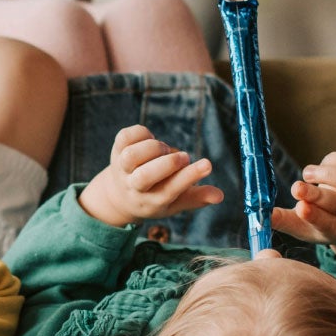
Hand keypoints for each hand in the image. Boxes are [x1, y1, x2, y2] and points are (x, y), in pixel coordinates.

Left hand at [78, 126, 224, 227]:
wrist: (119, 195)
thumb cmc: (156, 196)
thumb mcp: (176, 203)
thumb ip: (197, 198)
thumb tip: (220, 196)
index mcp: (152, 202)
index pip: (170, 191)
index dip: (189, 177)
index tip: (208, 164)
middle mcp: (134, 187)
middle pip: (145, 176)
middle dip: (169, 163)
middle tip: (184, 157)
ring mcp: (122, 169)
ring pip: (132, 155)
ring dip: (154, 148)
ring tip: (164, 150)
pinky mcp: (116, 150)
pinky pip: (125, 137)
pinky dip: (141, 133)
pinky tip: (150, 139)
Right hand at [270, 152, 335, 261]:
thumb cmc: (320, 222)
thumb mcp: (302, 228)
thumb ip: (283, 221)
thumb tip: (262, 215)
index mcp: (335, 229)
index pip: (327, 223)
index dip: (314, 215)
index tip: (300, 208)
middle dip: (316, 194)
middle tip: (296, 188)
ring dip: (326, 175)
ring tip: (307, 175)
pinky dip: (330, 160)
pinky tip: (318, 168)